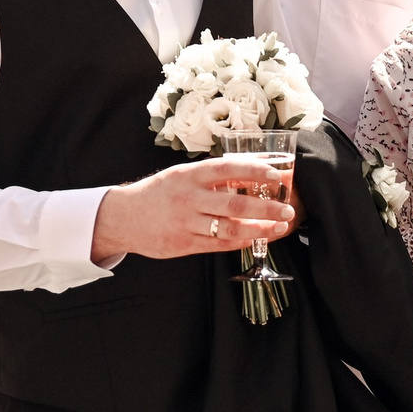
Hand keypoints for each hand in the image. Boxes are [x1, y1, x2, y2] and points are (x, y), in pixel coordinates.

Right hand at [92, 156, 296, 262]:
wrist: (124, 218)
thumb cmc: (159, 193)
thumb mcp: (182, 175)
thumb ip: (213, 174)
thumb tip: (253, 167)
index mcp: (189, 175)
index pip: (227, 168)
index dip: (255, 170)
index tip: (277, 174)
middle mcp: (189, 198)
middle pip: (235, 203)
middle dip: (266, 207)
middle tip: (288, 209)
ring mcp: (187, 223)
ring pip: (230, 228)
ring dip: (260, 229)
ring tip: (280, 227)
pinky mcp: (184, 244)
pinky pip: (219, 244)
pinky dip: (242, 241)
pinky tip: (257, 238)